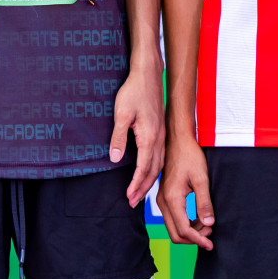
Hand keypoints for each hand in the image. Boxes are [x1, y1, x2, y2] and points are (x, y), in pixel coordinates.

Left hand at [110, 66, 164, 206]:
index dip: (135, 185)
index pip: (143, 169)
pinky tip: (149, 172)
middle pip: (153, 171)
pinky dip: (154, 169)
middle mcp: (159, 139)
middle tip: (133, 203)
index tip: (128, 197)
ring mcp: (162, 135)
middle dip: (143, 189)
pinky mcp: (161, 130)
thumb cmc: (133, 92)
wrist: (148, 75)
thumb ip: (118, 138)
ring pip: (158, 165)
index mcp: (149, 138)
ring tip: (140, 192)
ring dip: (149, 180)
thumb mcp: (121, 114)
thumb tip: (115, 159)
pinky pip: (160, 156)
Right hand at [159, 128, 213, 249]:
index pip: (184, 229)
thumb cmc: (190, 156)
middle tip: (210, 235)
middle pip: (175, 233)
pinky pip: (172, 218)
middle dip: (193, 239)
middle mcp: (163, 201)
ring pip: (173, 227)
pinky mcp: (164, 196)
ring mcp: (162, 199)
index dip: (198, 240)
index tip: (211, 244)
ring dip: (190, 232)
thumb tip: (208, 223)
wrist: (177, 140)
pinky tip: (198, 218)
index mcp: (172, 198)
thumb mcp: (201, 179)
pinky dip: (185, 224)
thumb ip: (204, 202)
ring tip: (207, 225)